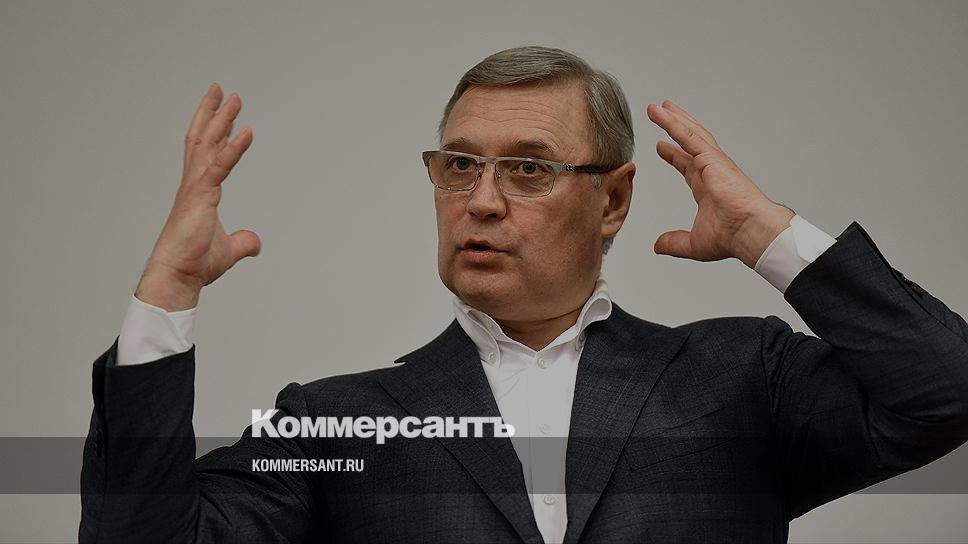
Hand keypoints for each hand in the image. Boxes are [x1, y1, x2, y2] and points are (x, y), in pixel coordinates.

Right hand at [135, 83, 259, 310]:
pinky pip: (221, 165)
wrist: (177, 276)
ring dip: (222, 119)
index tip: (225, 112)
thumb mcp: (228, 249)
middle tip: (224, 91)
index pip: (205, 152)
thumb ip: (242, 242)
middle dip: (214, 113)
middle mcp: (193, 183)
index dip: (215, 130)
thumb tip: (256, 244)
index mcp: (197, 191)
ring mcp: (195, 187)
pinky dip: (234, 147)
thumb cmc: (195, 264)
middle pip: (203, 139)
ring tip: (235, 97)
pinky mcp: (201, 195)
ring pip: (208, 144)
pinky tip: (247, 130)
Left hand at [646, 100, 794, 268]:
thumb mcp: (693, 243)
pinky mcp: (712, 158)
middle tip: (663, 113)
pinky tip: (662, 113)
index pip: (687, 166)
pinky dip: (674, 123)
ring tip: (657, 107)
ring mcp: (713, 162)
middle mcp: (711, 171)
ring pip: (689, 133)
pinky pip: (689, 136)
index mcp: (707, 188)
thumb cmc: (732, 237)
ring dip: (673, 119)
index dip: (674, 156)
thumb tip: (657, 246)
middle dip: (676, 127)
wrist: (750, 231)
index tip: (661, 147)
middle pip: (689, 142)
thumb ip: (674, 243)